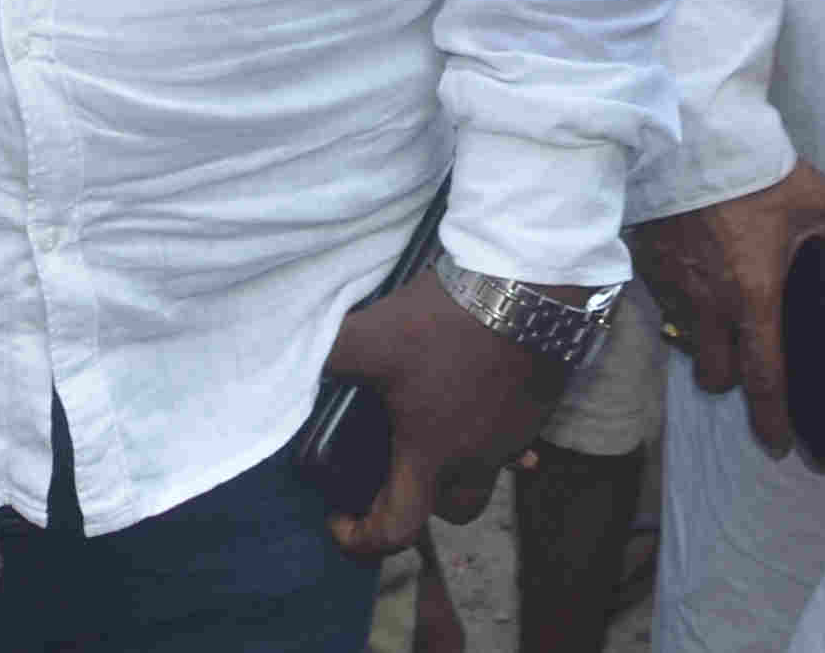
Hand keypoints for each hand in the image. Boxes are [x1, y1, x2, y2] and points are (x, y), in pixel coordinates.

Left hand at [318, 275, 568, 560]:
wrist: (529, 287)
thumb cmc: (447, 324)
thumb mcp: (371, 337)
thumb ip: (325, 356)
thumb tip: (286, 363)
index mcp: (432, 456)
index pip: (397, 528)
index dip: (362, 537)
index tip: (339, 516)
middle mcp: (478, 458)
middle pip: (451, 509)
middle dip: (418, 501)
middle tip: (388, 468)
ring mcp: (514, 434)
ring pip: (486, 472)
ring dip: (456, 463)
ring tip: (428, 425)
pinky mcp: (537, 406)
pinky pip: (514, 436)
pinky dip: (492, 428)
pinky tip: (480, 396)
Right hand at [627, 164, 824, 465]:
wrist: (695, 135)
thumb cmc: (759, 173)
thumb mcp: (821, 202)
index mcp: (754, 297)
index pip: (763, 377)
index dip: (771, 418)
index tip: (777, 443)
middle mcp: (709, 304)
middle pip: (714, 375)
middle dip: (730, 379)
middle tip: (746, 360)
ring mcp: (673, 285)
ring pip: (687, 339)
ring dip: (705, 339)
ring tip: (722, 311)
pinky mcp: (648, 262)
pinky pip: (666, 301)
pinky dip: (683, 301)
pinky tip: (697, 275)